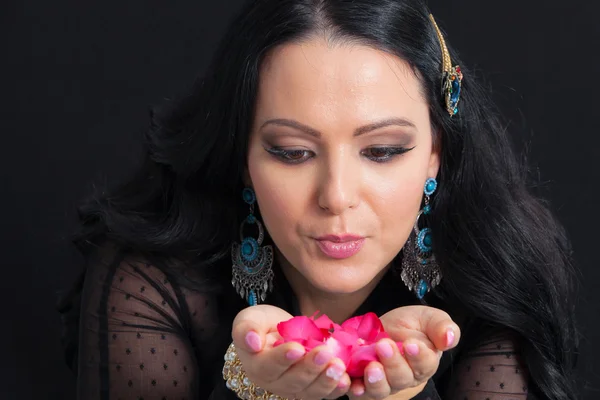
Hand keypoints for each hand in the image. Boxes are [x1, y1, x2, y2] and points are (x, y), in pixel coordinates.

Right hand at [232, 305, 351, 399]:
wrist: (275, 333)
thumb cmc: (261, 324)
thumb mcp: (249, 319)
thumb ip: (246, 328)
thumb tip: (252, 341)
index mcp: (257, 366)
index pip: (268, 366)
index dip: (283, 358)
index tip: (297, 348)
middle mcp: (275, 383)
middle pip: (293, 381)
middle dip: (310, 368)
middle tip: (325, 353)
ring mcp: (294, 388)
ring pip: (310, 391)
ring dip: (326, 381)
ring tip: (339, 366)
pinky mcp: (311, 387)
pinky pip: (324, 393)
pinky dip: (336, 389)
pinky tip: (347, 381)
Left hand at [347, 306, 460, 398]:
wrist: (385, 327)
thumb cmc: (411, 324)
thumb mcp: (428, 318)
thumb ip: (441, 327)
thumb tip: (449, 338)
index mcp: (424, 363)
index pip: (425, 364)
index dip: (418, 356)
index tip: (411, 343)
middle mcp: (406, 377)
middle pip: (402, 377)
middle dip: (393, 363)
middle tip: (384, 345)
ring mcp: (385, 382)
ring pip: (382, 388)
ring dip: (376, 380)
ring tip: (371, 367)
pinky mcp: (364, 382)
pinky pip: (361, 391)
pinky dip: (357, 389)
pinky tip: (354, 384)